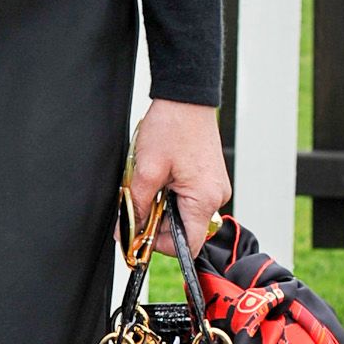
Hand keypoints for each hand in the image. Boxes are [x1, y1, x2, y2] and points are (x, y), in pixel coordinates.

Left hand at [127, 100, 231, 255]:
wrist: (186, 98)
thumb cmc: (172, 127)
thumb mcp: (146, 170)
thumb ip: (136, 205)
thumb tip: (127, 231)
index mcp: (204, 199)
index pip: (186, 245)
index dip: (159, 245)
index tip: (138, 236)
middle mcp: (216, 196)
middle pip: (183, 229)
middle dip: (157, 221)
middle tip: (137, 203)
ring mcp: (214, 187)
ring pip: (183, 213)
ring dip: (162, 206)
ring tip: (149, 184)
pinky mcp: (209, 178)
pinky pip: (188, 197)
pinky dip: (170, 194)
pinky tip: (160, 177)